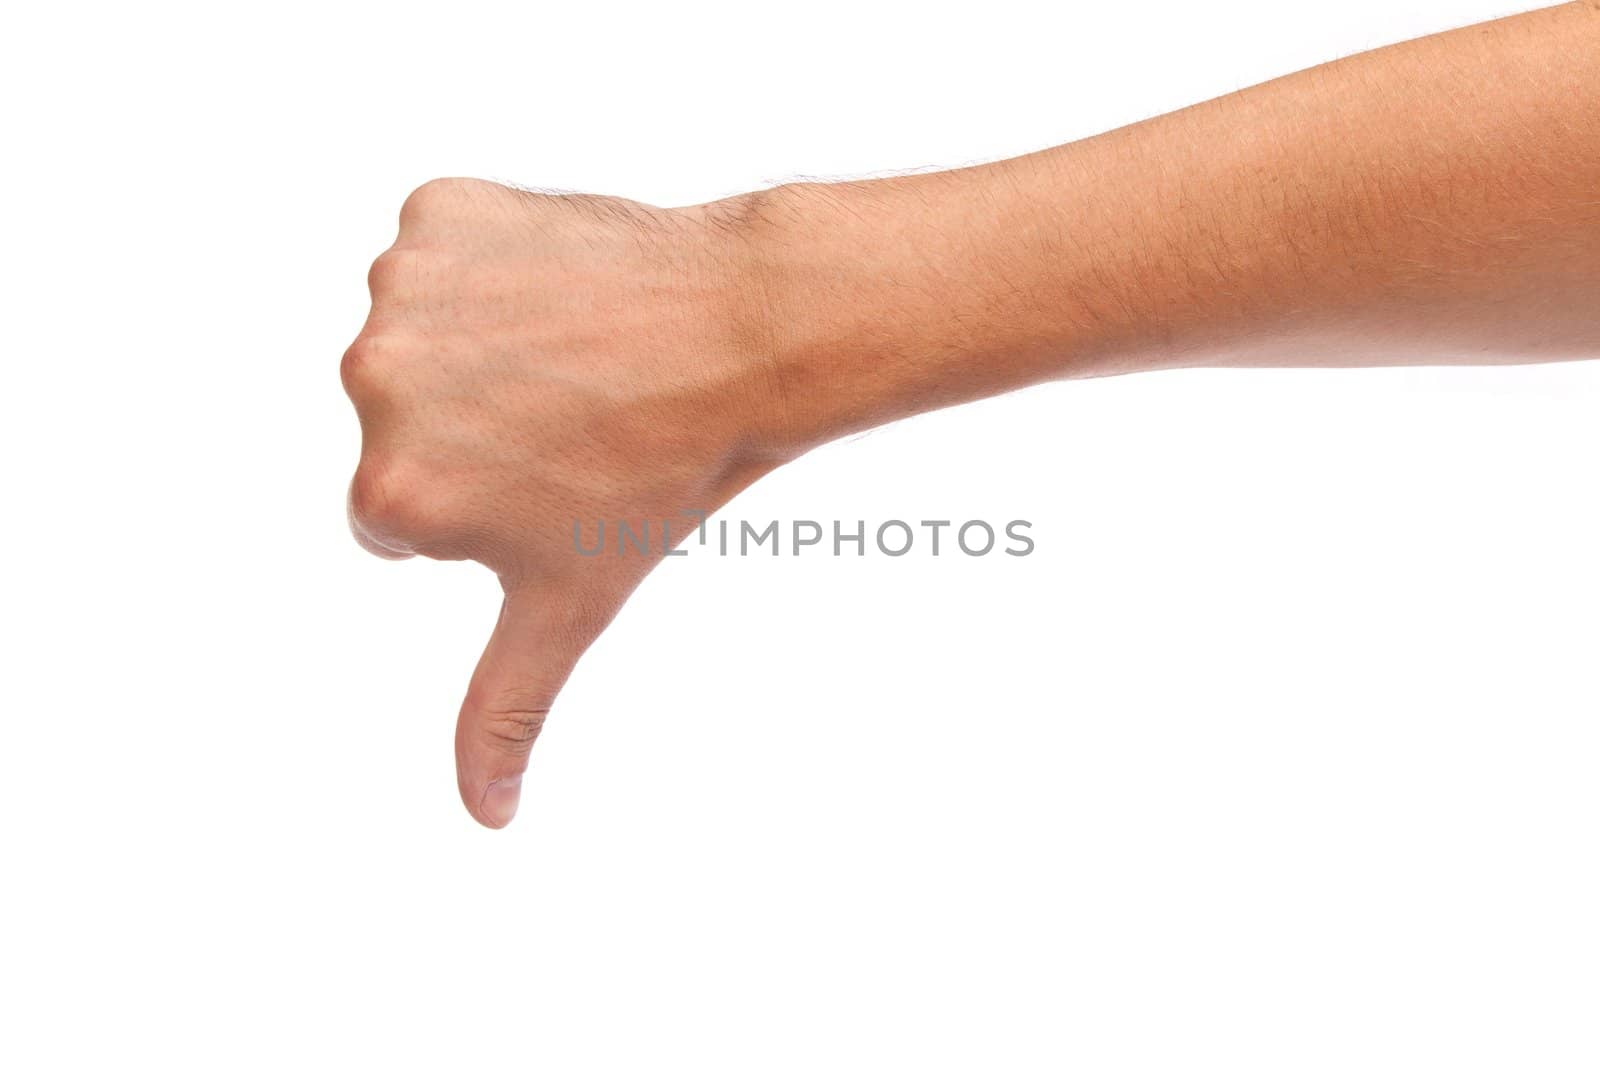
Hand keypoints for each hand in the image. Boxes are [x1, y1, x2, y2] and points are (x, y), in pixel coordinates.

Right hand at [343, 179, 781, 827]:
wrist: (746, 338)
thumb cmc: (666, 477)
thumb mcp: (573, 606)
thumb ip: (506, 709)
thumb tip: (487, 815)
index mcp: (392, 496)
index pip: (398, 521)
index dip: (482, 505)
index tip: (554, 479)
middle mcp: (375, 386)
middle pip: (398, 426)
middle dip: (471, 428)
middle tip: (571, 419)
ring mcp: (403, 292)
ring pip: (418, 340)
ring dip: (480, 347)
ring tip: (573, 357)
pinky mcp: (436, 213)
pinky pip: (441, 252)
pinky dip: (491, 265)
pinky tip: (564, 293)